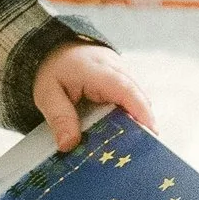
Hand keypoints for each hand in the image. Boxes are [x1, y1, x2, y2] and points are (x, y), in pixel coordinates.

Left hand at [32, 41, 154, 154]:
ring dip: (137, 122)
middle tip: (142, 151)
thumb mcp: (47, 93)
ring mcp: (125, 73)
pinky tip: (123, 135)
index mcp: (98, 70)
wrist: (58, 48)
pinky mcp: (126, 81)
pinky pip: (134, 100)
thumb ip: (59, 117)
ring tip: (133, 148)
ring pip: (139, 100)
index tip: (151, 132)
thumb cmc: (54, 69)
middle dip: (143, 124)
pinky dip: (131, 116)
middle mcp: (118, 69)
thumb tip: (68, 145)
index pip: (125, 89)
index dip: (140, 111)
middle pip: (139, 98)